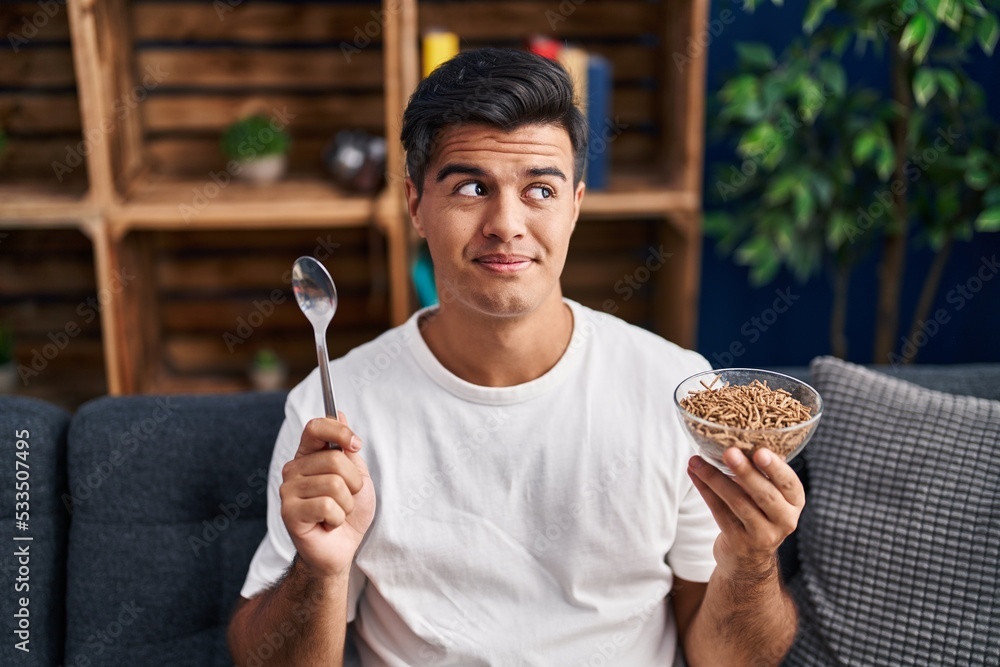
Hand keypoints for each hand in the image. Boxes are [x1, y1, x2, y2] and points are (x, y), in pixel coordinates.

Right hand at [279, 413, 375, 577]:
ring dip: (347, 504)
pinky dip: (338, 518)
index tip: (356, 445)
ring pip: (334, 484)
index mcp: (308, 455)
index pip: (315, 427)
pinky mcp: (288, 512)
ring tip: (338, 513)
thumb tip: (339, 412)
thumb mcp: (357, 475)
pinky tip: (328, 524)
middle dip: (354, 482)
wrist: (341, 548)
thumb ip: (346, 447)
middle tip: (348, 498)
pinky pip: (327, 505)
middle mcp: (293, 469)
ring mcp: (288, 490)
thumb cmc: (348, 511)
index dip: (339, 431)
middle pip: (334, 459)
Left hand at [687, 447, 803, 577]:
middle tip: (729, 452)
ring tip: (696, 460)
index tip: (760, 451)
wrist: (748, 559)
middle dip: (746, 472)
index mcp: (794, 502)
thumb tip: (736, 435)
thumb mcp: (768, 494)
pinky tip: (694, 473)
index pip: (789, 483)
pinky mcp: (739, 542)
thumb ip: (760, 471)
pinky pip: (719, 511)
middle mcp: (784, 520)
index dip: (776, 468)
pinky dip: (705, 490)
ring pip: (738, 503)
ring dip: (714, 478)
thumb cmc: (757, 513)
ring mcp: (762, 534)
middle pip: (765, 494)